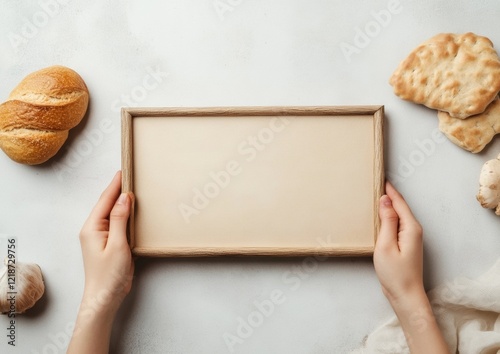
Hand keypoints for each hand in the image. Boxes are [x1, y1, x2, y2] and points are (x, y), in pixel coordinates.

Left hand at [68, 171, 133, 353]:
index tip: (124, 171)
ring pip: (111, 213)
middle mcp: (93, 229)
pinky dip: (124, 213)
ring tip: (132, 187)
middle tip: (130, 175)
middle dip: (117, 189)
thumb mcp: (117, 245)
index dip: (115, 185)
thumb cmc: (109, 275)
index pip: (105, 200)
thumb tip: (124, 197)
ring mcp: (100, 236)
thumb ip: (120, 219)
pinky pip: (116, 222)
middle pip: (106, 204)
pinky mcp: (107, 243)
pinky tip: (131, 210)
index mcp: (92, 227)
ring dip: (120, 200)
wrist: (104, 299)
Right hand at [374, 182, 449, 352]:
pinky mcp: (406, 244)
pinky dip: (389, 216)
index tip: (380, 177)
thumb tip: (385, 201)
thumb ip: (387, 221)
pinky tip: (381, 215)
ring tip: (377, 194)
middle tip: (376, 181)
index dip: (389, 189)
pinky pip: (397, 224)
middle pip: (401, 206)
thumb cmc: (395, 274)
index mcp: (410, 228)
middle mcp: (414, 230)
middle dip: (389, 194)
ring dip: (389, 205)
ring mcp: (411, 237)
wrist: (405, 295)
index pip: (399, 202)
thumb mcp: (386, 245)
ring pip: (399, 215)